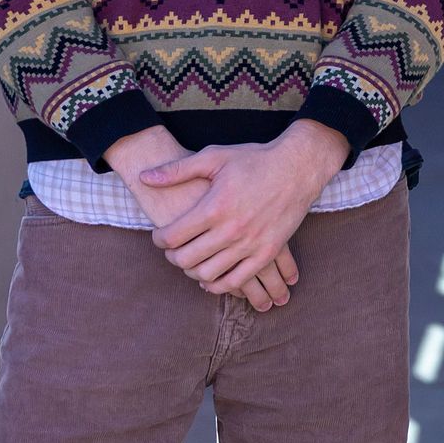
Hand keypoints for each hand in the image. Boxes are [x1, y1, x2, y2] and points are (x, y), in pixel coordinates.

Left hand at [107, 127, 299, 310]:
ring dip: (191, 271)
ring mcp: (250, 244)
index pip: (172, 236)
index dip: (158, 239)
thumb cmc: (255, 160)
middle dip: (172, 256)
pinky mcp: (266, 253)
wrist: (298, 167)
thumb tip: (145, 177)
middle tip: (172, 249)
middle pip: (186, 259)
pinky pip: (235, 282)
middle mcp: (231, 230)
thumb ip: (178, 169)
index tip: (159, 236)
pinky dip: (217, 285)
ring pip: (207, 274)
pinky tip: (210, 276)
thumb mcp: (215, 157)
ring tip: (190, 260)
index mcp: (214, 207)